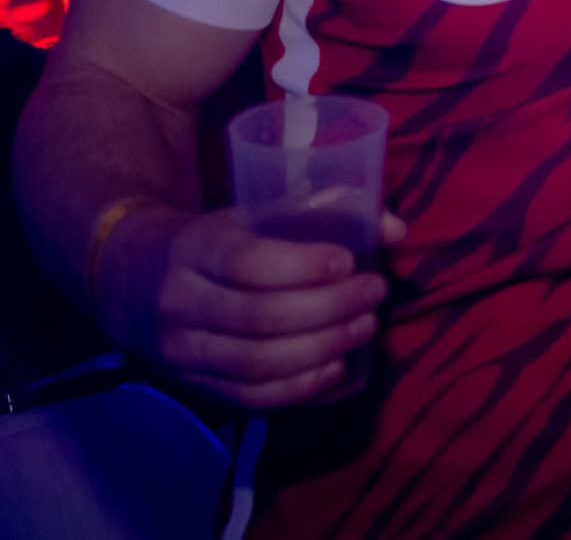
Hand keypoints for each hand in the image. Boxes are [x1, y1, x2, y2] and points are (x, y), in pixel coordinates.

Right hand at [107, 204, 405, 408]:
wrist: (137, 281)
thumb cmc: (220, 241)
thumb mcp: (255, 214)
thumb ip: (326, 213)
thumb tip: (395, 230)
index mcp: (194, 249)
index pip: (246, 263)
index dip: (302, 266)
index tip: (349, 262)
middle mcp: (179, 302)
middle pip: (257, 317)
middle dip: (327, 309)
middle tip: (374, 294)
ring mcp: (181, 350)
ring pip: (254, 362)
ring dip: (321, 349)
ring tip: (365, 327)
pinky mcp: (192, 384)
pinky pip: (249, 396)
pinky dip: (298, 387)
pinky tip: (336, 368)